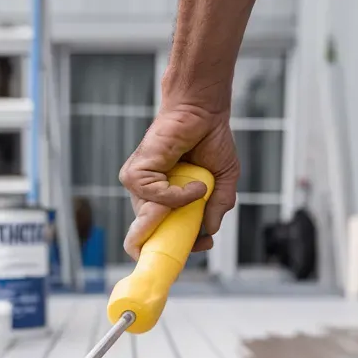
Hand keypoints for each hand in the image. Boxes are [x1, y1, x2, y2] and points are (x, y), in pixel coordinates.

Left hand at [118, 102, 238, 259]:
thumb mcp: (222, 180)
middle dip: (172, 243)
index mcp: (164, 200)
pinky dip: (176, 197)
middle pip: (149, 234)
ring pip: (150, 220)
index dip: (176, 246)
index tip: (201, 245)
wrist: (203, 112)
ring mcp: (140, 185)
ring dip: (179, 215)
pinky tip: (196, 185)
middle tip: (198, 243)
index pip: (160, 233)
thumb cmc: (211, 141)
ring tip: (202, 194)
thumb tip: (210, 231)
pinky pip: (153, 198)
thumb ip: (218, 206)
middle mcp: (148, 195)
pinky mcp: (135, 173)